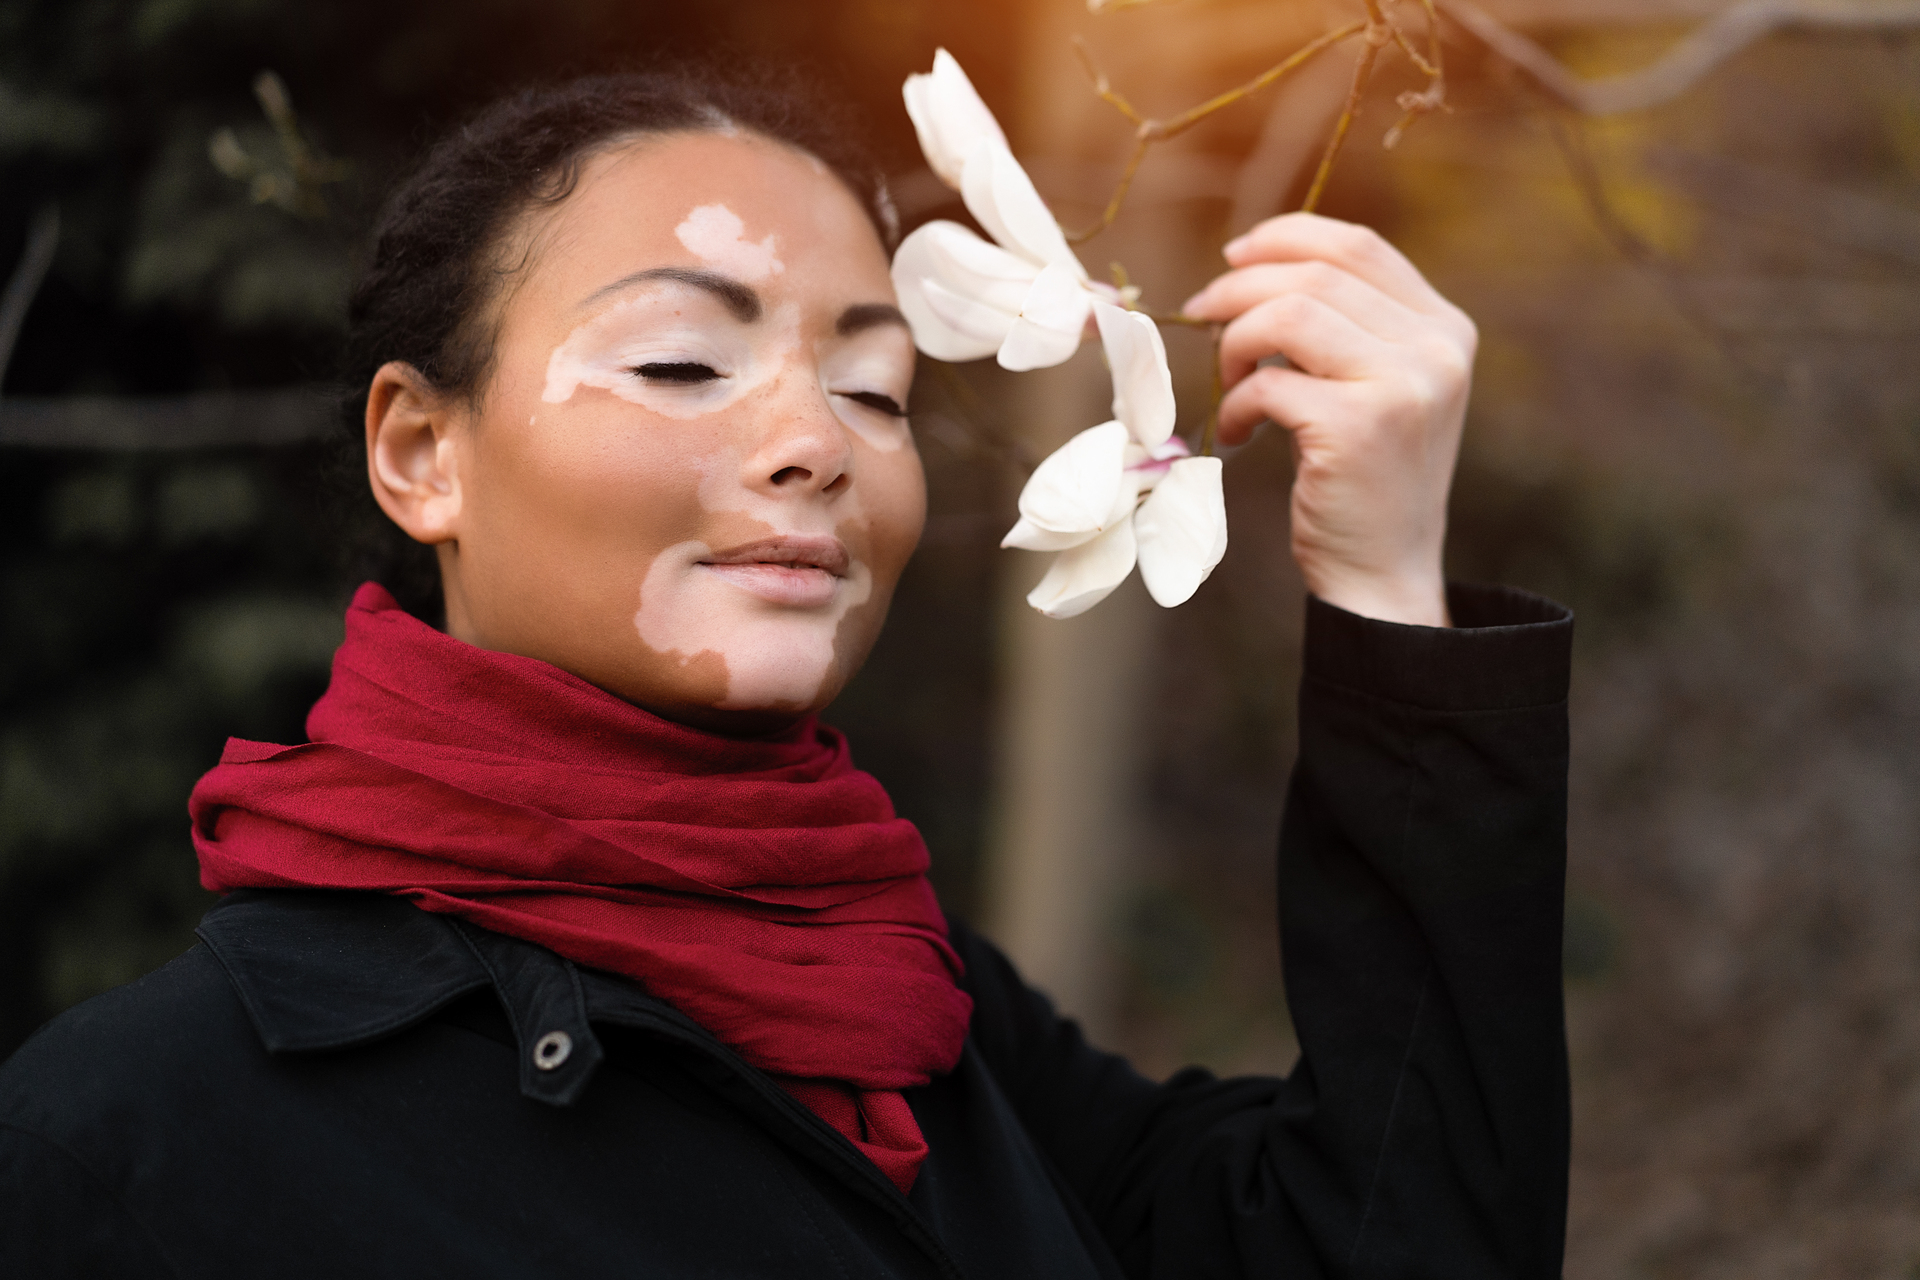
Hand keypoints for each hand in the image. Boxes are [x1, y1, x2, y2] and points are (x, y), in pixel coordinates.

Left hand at [1181, 212, 1475, 627]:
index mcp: (1444, 328)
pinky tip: (1238, 433)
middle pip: (1315, 275)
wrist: (1385, 572)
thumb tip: (1254, 268)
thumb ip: (1346, 327)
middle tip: (1201, 317)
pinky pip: (1269, 385)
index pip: (1358, 247)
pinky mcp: (1359, 426)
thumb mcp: (1376, 387)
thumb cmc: (1364, 479)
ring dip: (1235, 342)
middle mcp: (1436, 348)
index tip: (1234, 258)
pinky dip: (1237, 405)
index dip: (1286, 238)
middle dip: (1240, 290)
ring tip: (1226, 381)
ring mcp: (1403, 385)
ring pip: (1288, 314)